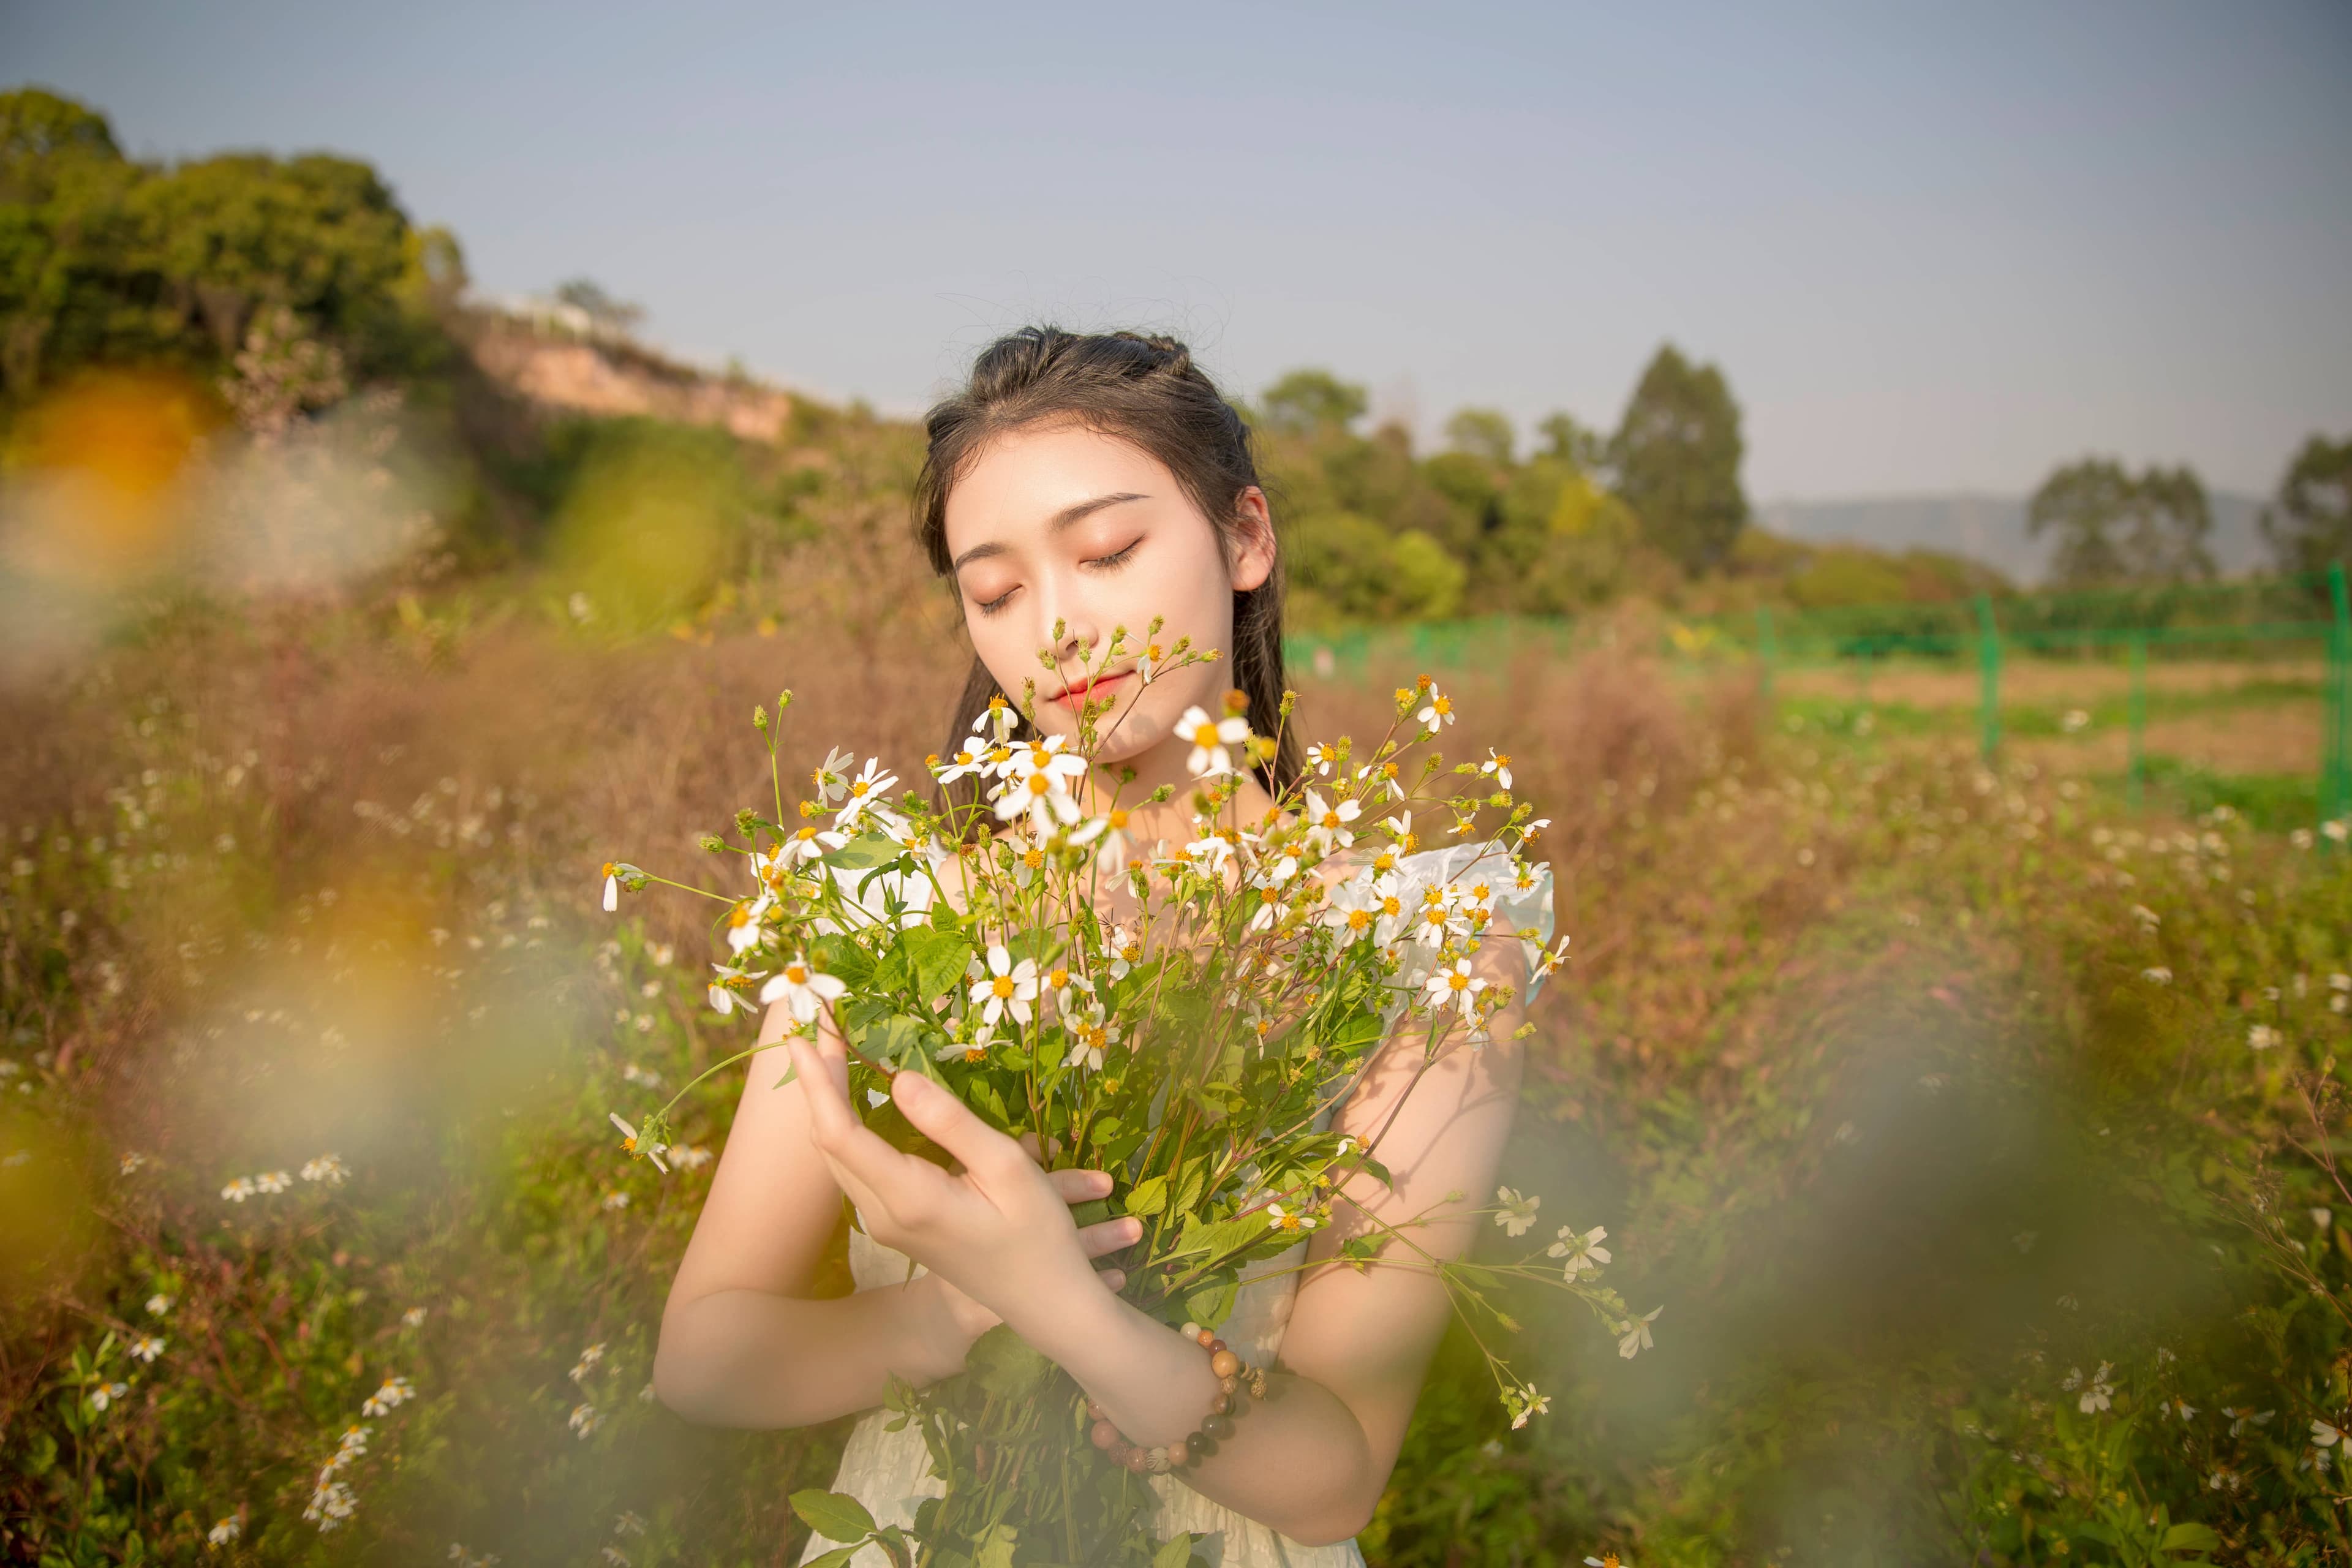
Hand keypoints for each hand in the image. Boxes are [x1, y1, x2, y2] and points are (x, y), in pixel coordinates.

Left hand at [788, 1027, 1141, 1356]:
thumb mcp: (1008, 1169)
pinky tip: (858, 1099)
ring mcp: (885, 1225)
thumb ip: (950, 1123)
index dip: (817, 1081)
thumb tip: (900, 1077)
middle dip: (818, 1082)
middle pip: (828, 1142)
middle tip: (822, 1027)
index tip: (805, 1034)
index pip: (840, 1133)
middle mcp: (883, 1214)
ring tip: (833, 1052)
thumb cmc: (1037, 1234)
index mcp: (908, 1198)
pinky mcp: (895, 1226)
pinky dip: (847, 1128)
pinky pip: (856, 1169)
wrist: (1044, 1302)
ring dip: (829, 1104)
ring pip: (838, 1158)